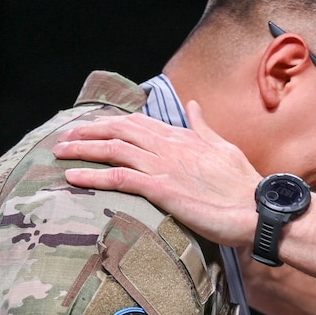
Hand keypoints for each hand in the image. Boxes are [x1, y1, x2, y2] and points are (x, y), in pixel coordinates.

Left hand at [56, 103, 261, 246]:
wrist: (257, 209)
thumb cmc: (243, 185)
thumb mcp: (223, 147)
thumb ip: (203, 126)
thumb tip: (193, 105)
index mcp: (183, 137)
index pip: (139, 122)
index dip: (111, 123)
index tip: (91, 127)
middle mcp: (169, 147)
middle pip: (119, 130)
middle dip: (88, 132)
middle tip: (64, 139)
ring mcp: (164, 166)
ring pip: (113, 150)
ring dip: (82, 150)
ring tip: (58, 153)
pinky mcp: (161, 190)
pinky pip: (118, 178)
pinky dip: (92, 176)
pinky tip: (72, 178)